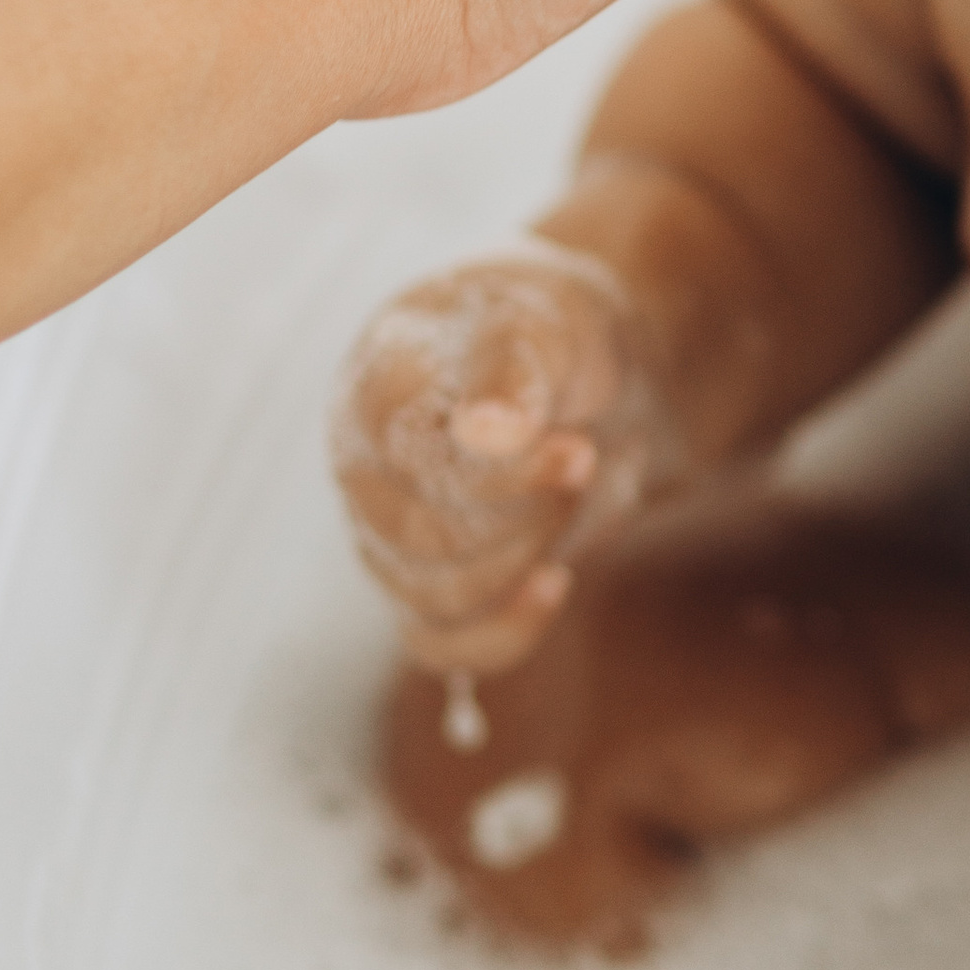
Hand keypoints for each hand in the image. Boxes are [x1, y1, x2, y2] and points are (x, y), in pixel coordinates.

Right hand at [330, 247, 673, 670]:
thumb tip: (487, 432)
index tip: (577, 448)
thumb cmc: (557, 334)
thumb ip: (512, 368)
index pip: (410, 460)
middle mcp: (368, 468)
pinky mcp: (432, 586)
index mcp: (378, 390)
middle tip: (586, 461)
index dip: (501, 473)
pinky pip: (441, 646)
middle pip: (421, 538)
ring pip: (433, 597)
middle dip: (524, 512)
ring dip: (525, 559)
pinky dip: (503, 631)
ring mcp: (391, 536)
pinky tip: (559, 582)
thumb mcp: (546, 324)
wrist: (600, 373)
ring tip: (580, 494)